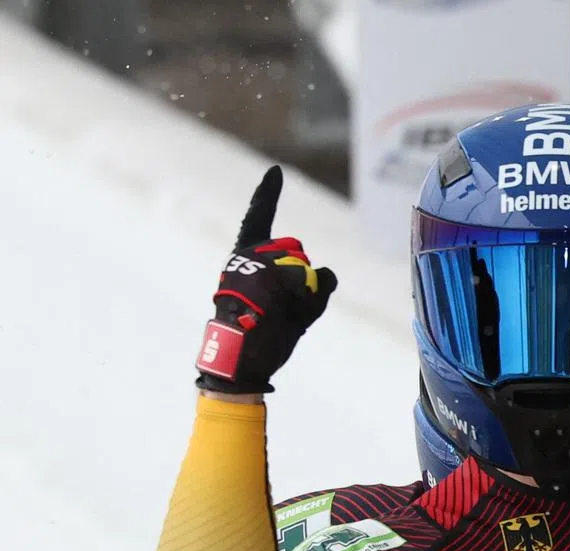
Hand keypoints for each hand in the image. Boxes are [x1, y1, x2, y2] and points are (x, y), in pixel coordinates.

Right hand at [196, 166, 337, 393]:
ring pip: (304, 270)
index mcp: (244, 258)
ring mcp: (258, 260)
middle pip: (296, 255)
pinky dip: (309, 301)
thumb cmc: (263, 337)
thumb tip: (327, 273)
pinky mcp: (271, 271)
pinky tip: (290, 314)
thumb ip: (313, 286)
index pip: (257, 219)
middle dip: (302, 285)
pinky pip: (311, 280)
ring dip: (305, 298)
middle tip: (281, 313)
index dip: (267, 196)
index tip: (276, 172)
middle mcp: (248, 254)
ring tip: (280, 318)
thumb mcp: (295, 309)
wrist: (241, 359)